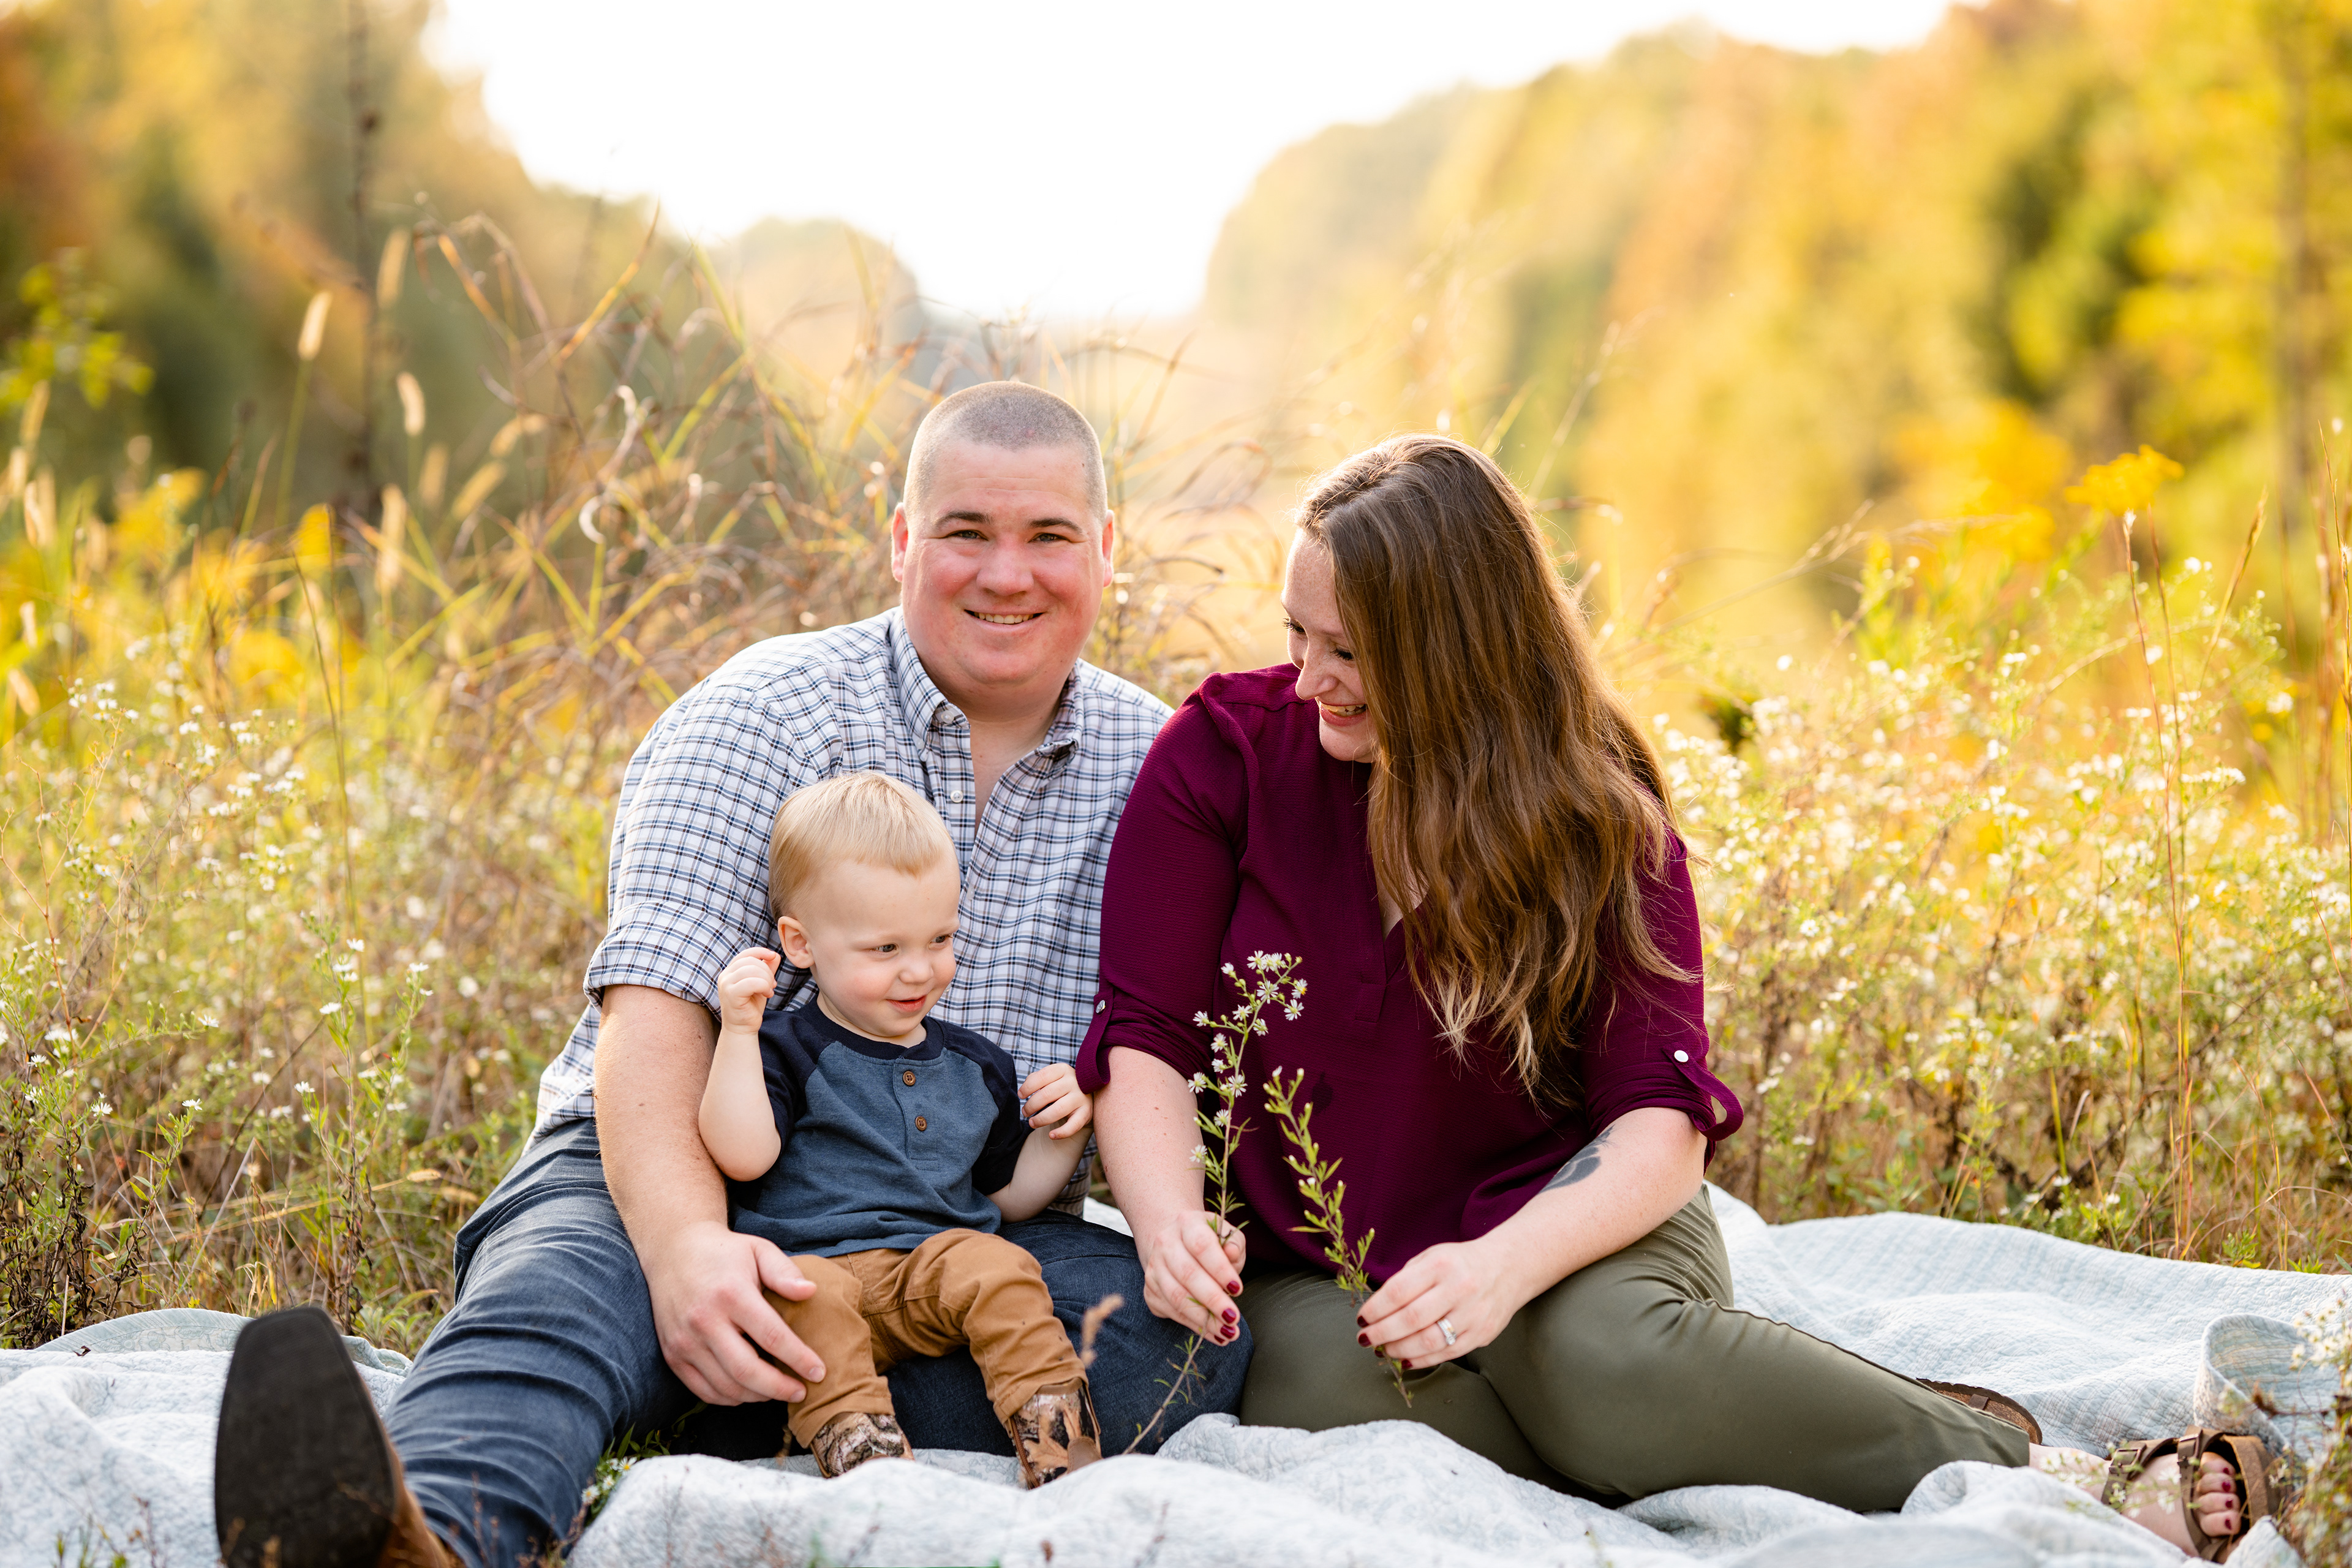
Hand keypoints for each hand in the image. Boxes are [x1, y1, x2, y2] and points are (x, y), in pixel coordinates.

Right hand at [643, 1218, 825, 1404]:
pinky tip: (750, 1391)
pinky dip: (730, 1398)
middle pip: (747, 1370)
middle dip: (780, 1387)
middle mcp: (704, 1321)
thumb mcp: (758, 1250)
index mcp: (731, 1294)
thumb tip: (810, 1292)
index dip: (799, 1359)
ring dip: (757, 1396)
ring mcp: (684, 1341)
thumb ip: (784, 1272)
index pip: (772, 1336)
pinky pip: (703, 1390)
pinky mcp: (672, 1355)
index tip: (819, 1372)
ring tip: (779, 1391)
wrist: (673, 1251)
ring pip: (726, 1386)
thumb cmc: (724, 1252)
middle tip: (802, 1392)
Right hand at [714, 949, 779, 1035]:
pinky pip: (752, 982)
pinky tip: (767, 994)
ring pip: (752, 970)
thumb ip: (766, 969)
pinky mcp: (730, 994)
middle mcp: (725, 976)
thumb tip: (775, 955)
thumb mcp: (761, 984)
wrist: (743, 1028)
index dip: (761, 952)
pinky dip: (764, 986)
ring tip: (769, 990)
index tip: (773, 956)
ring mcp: (726, 984)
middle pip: (751, 961)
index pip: (746, 953)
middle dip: (767, 971)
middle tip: (772, 985)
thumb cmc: (751, 1006)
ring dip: (766, 979)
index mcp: (730, 971)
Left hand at [1020, 1063, 1092, 1139]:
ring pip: (1058, 1110)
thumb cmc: (1060, 1087)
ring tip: (1032, 1123)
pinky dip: (1061, 1132)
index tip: (1021, 1095)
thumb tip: (1023, 1091)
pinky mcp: (1087, 1112)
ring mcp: (1081, 1097)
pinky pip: (1073, 1125)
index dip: (1028, 1087)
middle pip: (1047, 1094)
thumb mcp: (1050, 1078)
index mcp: (1063, 1069)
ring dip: (1041, 1119)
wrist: (1084, 1097)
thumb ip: (1036, 1080)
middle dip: (1031, 1105)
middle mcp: (1074, 1081)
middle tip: (1024, 1112)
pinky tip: (1051, 1135)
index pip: (1042, 1076)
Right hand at [1133, 1207, 1244, 1343]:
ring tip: (1227, 1333)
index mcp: (1187, 1224)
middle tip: (1233, 1318)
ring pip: (1176, 1297)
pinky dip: (1193, 1325)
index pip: (1202, 1246)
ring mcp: (1154, 1268)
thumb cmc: (1209, 1241)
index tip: (1238, 1289)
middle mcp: (1165, 1243)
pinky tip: (1212, 1333)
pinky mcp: (1149, 1290)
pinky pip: (1170, 1311)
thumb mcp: (1226, 1235)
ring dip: (1203, 1319)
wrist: (1175, 1242)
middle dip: (1213, 1300)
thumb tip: (1232, 1254)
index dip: (1220, 1269)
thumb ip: (1234, 1244)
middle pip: (1187, 1274)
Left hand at [1358, 1235, 1527, 1369]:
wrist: (1508, 1267)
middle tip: (1366, 1338)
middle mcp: (1459, 1289)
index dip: (1375, 1309)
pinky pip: (1447, 1354)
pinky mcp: (1482, 1334)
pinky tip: (1406, 1359)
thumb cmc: (1460, 1263)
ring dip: (1399, 1350)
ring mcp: (1473, 1314)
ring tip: (1383, 1350)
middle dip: (1382, 1333)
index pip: (1399, 1291)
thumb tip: (1378, 1310)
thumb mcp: (1431, 1256)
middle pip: (1411, 1319)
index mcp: (1441, 1265)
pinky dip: (1422, 1360)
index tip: (1362, 1319)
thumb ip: (1406, 1279)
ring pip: (1428, 1341)